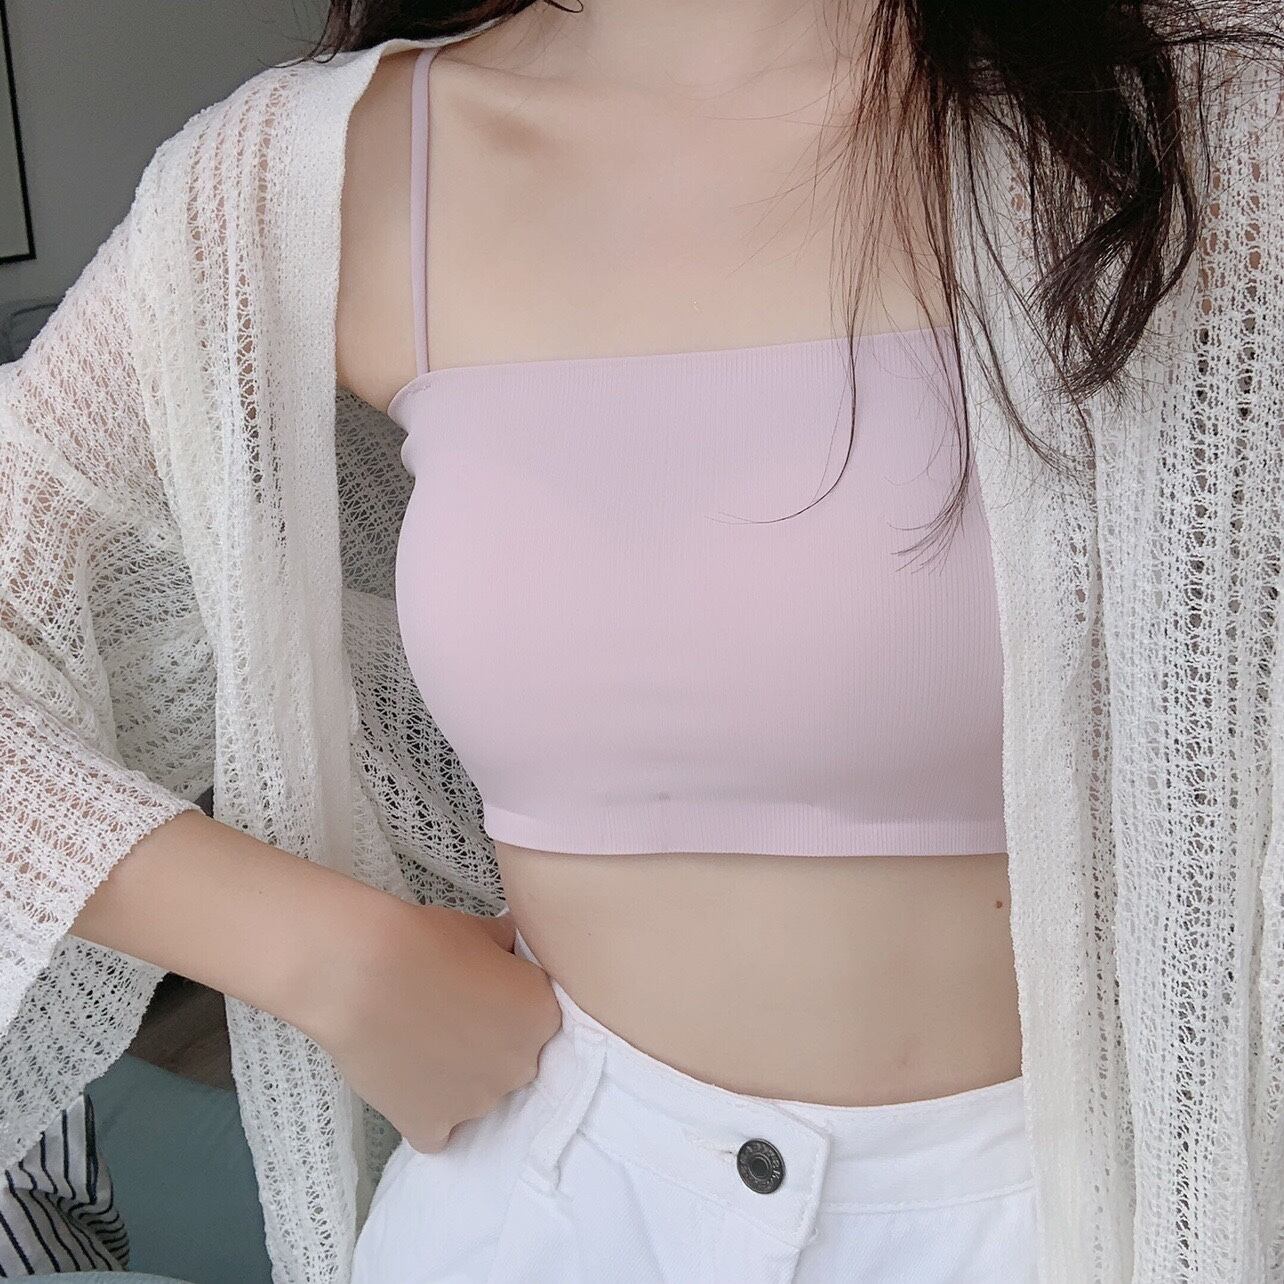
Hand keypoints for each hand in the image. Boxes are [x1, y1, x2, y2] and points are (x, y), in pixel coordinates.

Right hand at [305, 902, 561, 1152]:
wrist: (363, 974)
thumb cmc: (427, 941)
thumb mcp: (483, 930)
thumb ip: (508, 947)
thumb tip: (512, 946)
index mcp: (541, 1016)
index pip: (537, 1016)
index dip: (508, 1003)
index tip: (481, 990)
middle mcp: (520, 1066)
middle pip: (512, 1059)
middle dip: (488, 1041)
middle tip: (451, 1013)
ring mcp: (476, 1102)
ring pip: (477, 1095)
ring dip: (457, 1076)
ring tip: (419, 1040)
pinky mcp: (430, 1124)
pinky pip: (438, 1131)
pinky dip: (426, 1112)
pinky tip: (410, 1082)